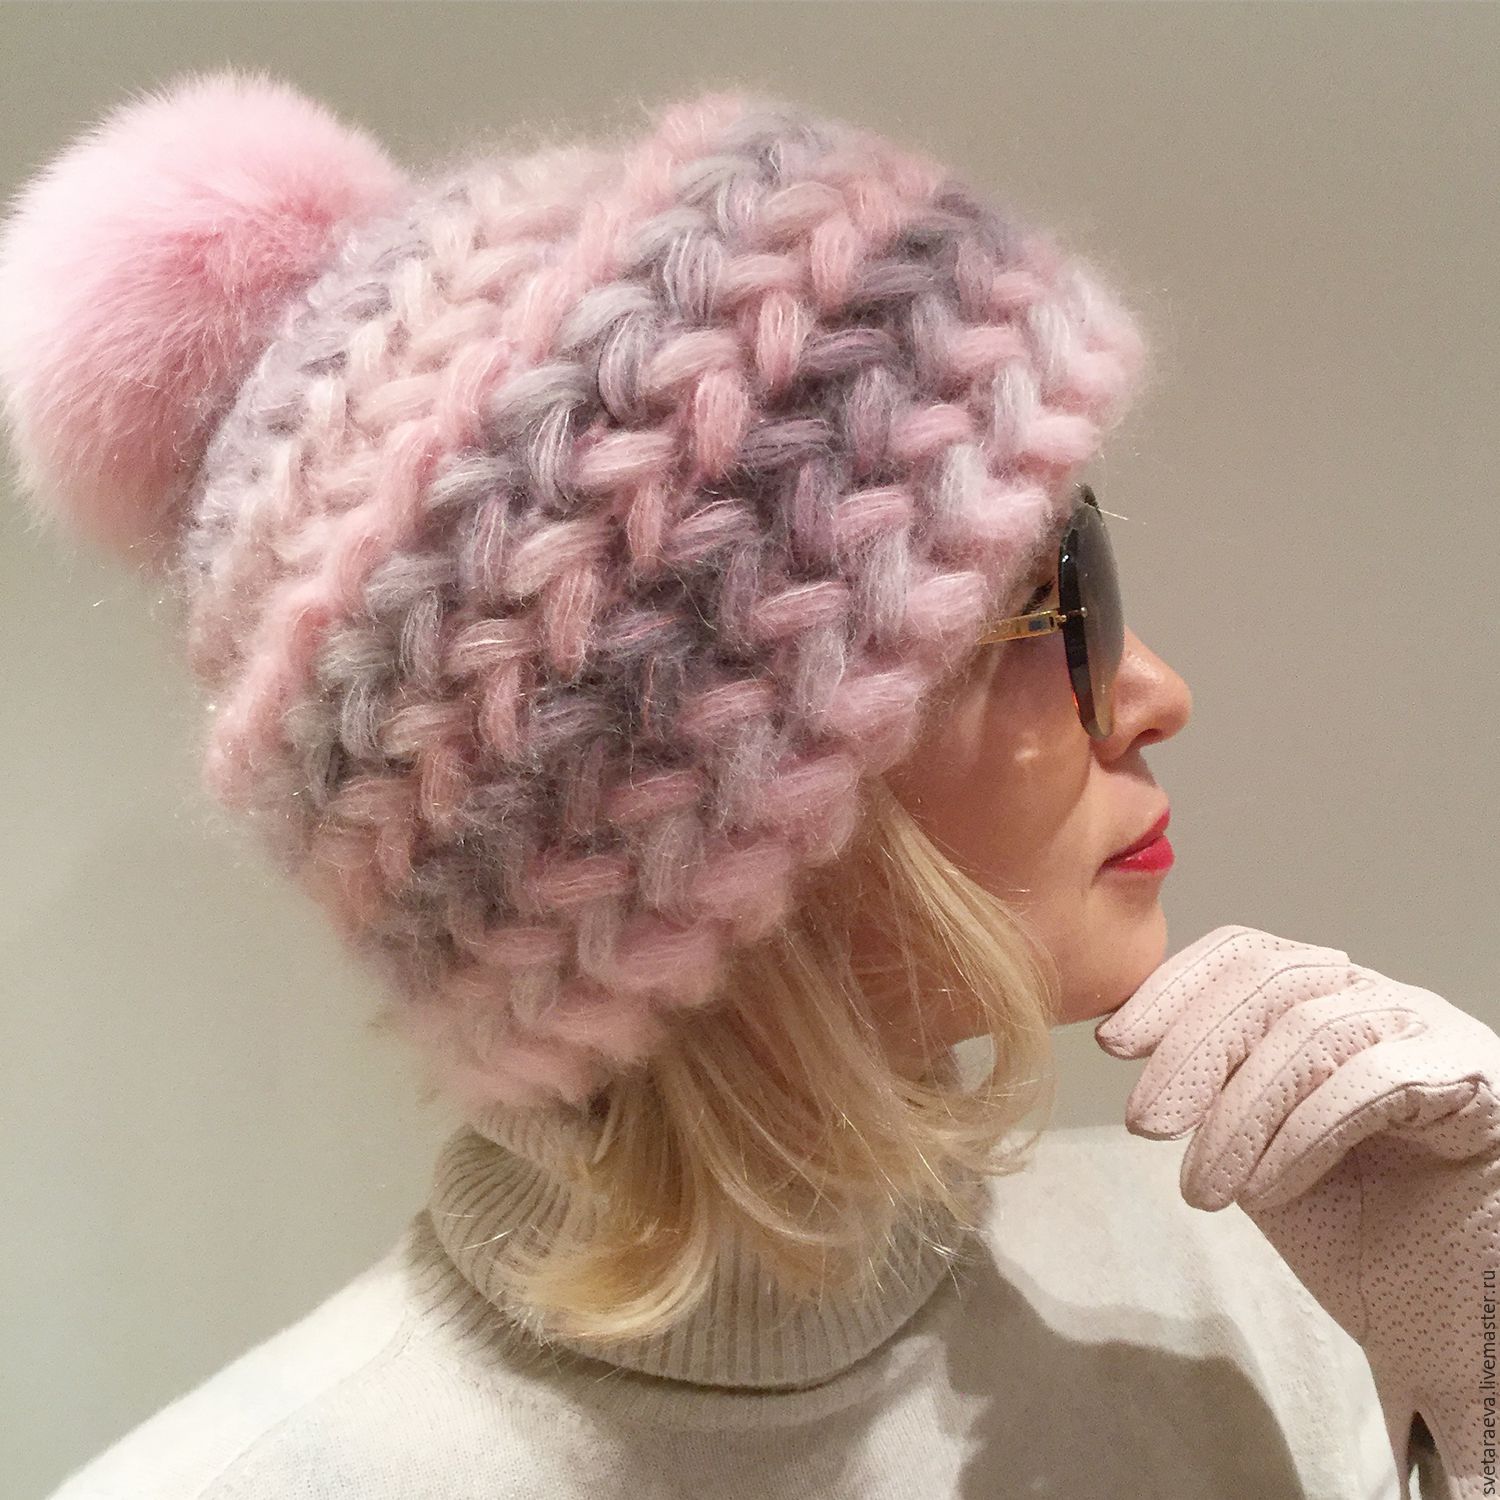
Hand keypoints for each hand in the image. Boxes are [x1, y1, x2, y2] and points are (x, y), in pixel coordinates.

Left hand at [1093, 924, 1499, 1499]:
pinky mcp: (1477, 1085)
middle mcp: (1382, 1004)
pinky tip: (1267, 1189)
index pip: (1245, 955)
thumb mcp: (1265, 1160)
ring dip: (1240, 1110)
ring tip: (1203, 1187)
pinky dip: (1303, 1133)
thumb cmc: (1374, 1242)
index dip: (1174, 988)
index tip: (1114, 1042)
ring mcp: (1433, 1037)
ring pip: (1314, 1030)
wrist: (1471, 1322)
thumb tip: (1139, 1053)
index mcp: (1328, 1005)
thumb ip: (1217, 1102)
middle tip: (1146, 1123)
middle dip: (1194, 1047)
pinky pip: (1373, 1082)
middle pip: (1273, 980)